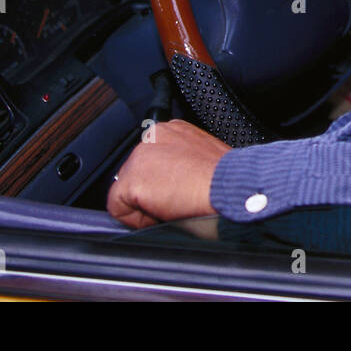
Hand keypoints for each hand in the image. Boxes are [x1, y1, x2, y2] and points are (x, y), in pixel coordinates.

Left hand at [106, 120, 229, 228]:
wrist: (230, 186)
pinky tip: (162, 214)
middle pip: (136, 175)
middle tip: (178, 201)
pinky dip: (136, 220)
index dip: (162, 183)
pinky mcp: (132, 180)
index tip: (178, 191)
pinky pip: (119, 209)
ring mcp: (139, 158)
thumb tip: (176, 181)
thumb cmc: (227, 179)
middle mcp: (152, 137)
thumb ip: (183, 162)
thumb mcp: (204, 159)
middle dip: (152, 193)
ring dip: (146, 205)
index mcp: (171, 130)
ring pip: (126, 191)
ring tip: (174, 206)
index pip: (150, 161)